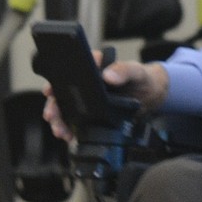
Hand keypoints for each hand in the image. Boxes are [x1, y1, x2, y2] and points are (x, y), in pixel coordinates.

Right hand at [42, 55, 169, 140]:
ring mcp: (86, 97)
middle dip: (54, 106)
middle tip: (52, 116)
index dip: (56, 80)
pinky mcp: (90, 112)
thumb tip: (108, 76)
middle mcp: (85, 81)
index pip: (69, 71)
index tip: (50, 91)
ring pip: (65, 108)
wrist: (151, 96)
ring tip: (60, 131)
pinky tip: (68, 135)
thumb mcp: (136, 72)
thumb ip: (123, 71)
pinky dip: (69, 128)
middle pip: (62, 92)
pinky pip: (74, 119)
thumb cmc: (142, 78)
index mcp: (93, 66)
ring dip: (59, 120)